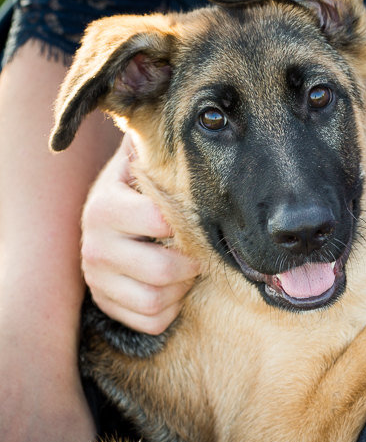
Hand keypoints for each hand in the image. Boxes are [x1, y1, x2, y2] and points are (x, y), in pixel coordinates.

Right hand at [81, 134, 199, 334]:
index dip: (185, 226)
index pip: (160, 223)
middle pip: (163, 271)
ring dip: (181, 288)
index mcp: (105, 207)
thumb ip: (155, 149)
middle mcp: (94, 245)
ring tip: (183, 269)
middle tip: (195, 253)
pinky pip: (154, 322)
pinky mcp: (106, 305)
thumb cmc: (139, 193)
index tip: (191, 221)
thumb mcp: (141, 166)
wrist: (108, 224)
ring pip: (158, 301)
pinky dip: (171, 309)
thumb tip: (185, 119)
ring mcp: (96, 279)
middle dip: (190, 265)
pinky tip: (170, 288)